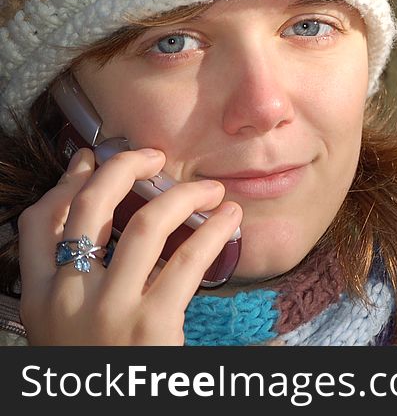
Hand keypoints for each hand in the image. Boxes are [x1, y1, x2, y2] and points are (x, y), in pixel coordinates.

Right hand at [17, 147, 241, 344]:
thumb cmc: (100, 366)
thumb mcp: (66, 325)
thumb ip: (78, 275)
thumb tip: (101, 214)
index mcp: (41, 298)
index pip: (39, 221)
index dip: (67, 182)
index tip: (92, 160)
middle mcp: (68, 298)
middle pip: (91, 206)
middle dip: (124, 166)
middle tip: (155, 156)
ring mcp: (110, 311)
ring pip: (147, 223)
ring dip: (184, 193)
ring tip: (211, 189)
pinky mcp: (153, 325)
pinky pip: (188, 260)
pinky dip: (215, 231)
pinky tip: (231, 220)